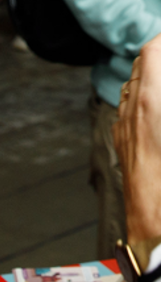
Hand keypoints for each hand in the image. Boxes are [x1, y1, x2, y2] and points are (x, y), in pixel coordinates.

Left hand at [113, 34, 161, 244]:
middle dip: (160, 53)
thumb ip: (159, 95)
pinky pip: (130, 108)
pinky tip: (155, 104)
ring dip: (151, 75)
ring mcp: (125, 127)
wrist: (157, 229)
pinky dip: (144, 97)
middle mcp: (131, 110)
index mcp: (151, 102)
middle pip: (142, 65)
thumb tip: (154, 83)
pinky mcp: (124, 144)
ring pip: (133, 87)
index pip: (153, 51)